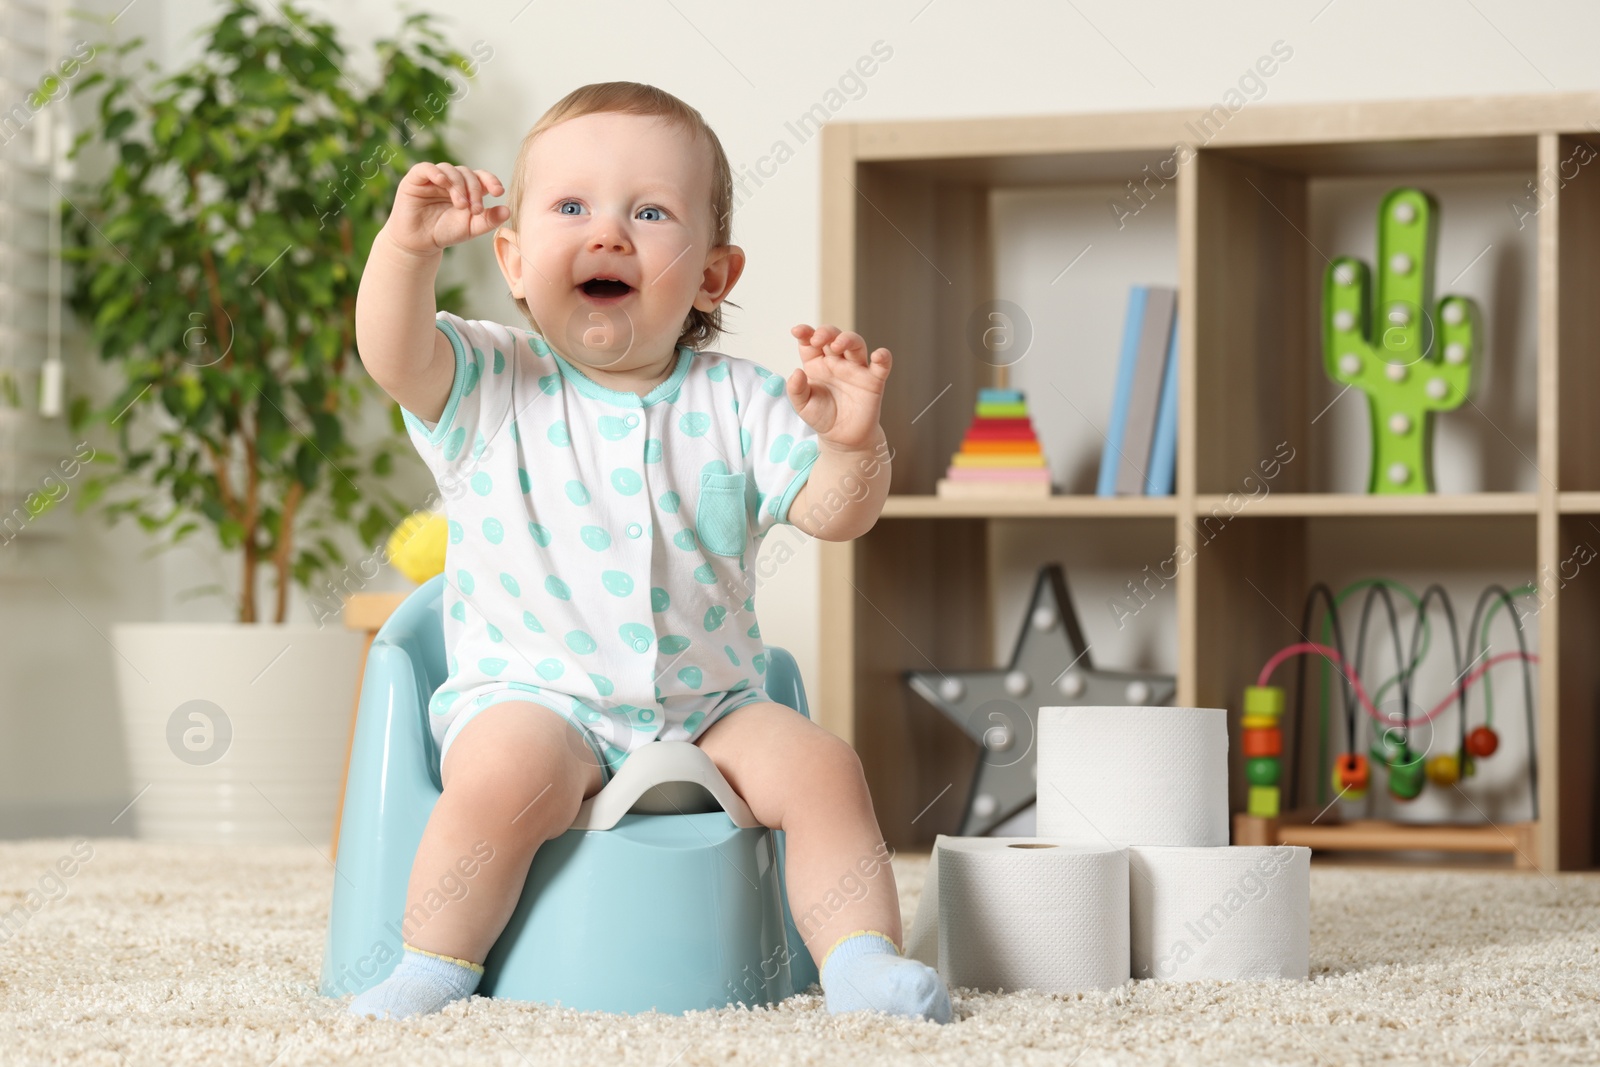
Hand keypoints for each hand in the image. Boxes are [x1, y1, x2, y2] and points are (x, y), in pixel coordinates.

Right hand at [384, 162, 509, 256]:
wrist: (420, 243)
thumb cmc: (445, 233)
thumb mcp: (471, 228)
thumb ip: (489, 220)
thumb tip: (508, 210)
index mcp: (466, 188)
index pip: (481, 176)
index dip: (491, 180)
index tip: (498, 192)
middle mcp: (451, 180)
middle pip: (467, 173)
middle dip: (474, 190)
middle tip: (475, 209)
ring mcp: (433, 178)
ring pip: (450, 170)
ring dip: (458, 185)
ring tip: (461, 205)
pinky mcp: (415, 179)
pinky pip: (426, 168)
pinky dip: (436, 172)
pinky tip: (442, 182)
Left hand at [787, 324, 892, 450]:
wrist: (842, 439)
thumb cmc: (822, 417)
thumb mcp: (803, 406)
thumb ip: (796, 390)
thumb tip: (796, 372)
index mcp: (817, 364)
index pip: (811, 342)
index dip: (805, 333)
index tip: (797, 331)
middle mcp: (837, 362)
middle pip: (834, 337)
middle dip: (827, 332)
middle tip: (818, 339)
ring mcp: (856, 369)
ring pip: (856, 345)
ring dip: (848, 339)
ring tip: (837, 345)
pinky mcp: (873, 381)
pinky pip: (881, 366)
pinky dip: (883, 358)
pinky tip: (879, 355)